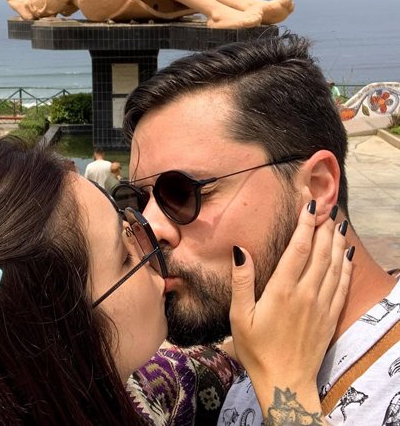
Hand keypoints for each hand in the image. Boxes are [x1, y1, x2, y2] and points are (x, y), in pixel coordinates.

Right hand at [229, 202, 352, 411]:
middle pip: (320, 252)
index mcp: (282, 290)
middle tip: (328, 207)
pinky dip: (346, 266)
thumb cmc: (256, 348)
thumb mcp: (239, 316)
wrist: (285, 382)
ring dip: (336, 242)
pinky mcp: (330, 316)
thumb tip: (241, 250)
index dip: (305, 224)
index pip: (298, 249)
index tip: (310, 205)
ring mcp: (321, 305)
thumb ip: (241, 281)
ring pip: (334, 266)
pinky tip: (347, 254)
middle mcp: (305, 293)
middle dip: (324, 227)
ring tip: (338, 222)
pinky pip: (342, 285)